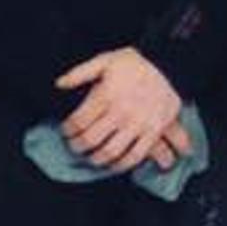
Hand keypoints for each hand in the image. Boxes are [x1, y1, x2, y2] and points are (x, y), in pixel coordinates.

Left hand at [57, 47, 185, 172]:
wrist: (167, 65)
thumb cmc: (133, 64)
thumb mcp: (105, 60)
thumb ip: (80, 72)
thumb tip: (59, 84)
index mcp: (106, 95)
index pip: (78, 120)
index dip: (67, 130)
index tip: (66, 131)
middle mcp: (121, 111)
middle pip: (91, 139)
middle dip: (77, 146)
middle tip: (74, 146)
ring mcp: (138, 124)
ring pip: (110, 151)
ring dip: (96, 159)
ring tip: (91, 157)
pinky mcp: (153, 132)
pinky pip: (134, 156)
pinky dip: (121, 165)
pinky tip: (113, 164)